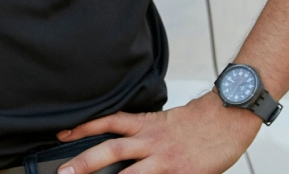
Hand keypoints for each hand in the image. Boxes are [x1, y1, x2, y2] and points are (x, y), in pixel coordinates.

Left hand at [54, 91, 262, 173]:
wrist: (227, 119)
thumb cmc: (196, 123)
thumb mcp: (162, 121)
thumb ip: (141, 133)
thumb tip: (120, 146)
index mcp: (145, 124)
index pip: (107, 122)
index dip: (83, 128)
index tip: (62, 135)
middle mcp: (150, 141)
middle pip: (111, 150)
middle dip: (85, 162)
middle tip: (64, 172)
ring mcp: (165, 161)